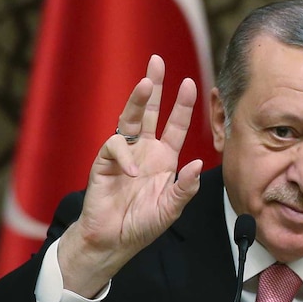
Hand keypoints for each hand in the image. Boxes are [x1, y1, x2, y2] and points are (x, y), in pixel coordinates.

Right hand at [59, 55, 202, 295]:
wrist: (113, 240)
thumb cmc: (142, 224)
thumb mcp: (171, 209)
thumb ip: (184, 188)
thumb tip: (198, 164)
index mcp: (163, 158)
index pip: (174, 125)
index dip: (182, 105)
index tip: (190, 83)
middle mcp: (144, 150)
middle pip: (149, 111)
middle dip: (154, 86)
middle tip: (157, 61)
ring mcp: (123, 154)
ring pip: (129, 119)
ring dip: (137, 101)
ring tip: (145, 84)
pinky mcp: (104, 163)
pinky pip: (113, 147)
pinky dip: (124, 156)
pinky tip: (132, 172)